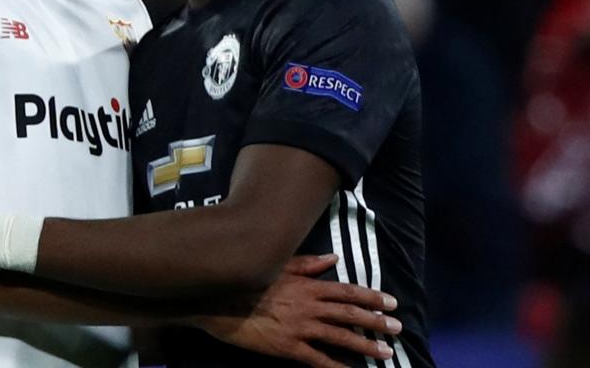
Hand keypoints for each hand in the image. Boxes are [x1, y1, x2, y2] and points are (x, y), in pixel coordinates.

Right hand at [199, 254, 401, 367]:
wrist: (219, 301)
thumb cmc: (248, 282)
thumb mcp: (278, 267)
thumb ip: (307, 264)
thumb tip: (333, 259)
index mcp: (307, 285)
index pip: (347, 290)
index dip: (371, 296)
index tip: (391, 302)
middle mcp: (309, 306)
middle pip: (350, 313)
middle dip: (376, 321)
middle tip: (397, 329)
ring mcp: (300, 328)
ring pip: (340, 337)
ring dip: (365, 345)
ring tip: (386, 352)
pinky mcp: (288, 348)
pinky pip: (318, 360)